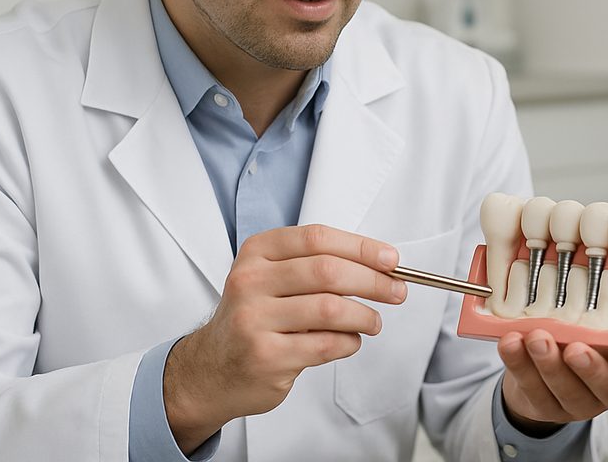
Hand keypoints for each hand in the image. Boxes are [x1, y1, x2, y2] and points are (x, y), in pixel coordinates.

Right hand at [163, 225, 405, 452]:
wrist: (210, 369)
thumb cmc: (255, 318)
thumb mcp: (273, 278)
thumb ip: (317, 265)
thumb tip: (381, 266)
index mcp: (257, 253)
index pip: (317, 238)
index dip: (361, 247)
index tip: (391, 259)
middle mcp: (251, 282)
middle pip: (328, 271)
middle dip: (373, 281)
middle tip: (397, 291)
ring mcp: (254, 320)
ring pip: (331, 308)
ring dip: (365, 315)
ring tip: (374, 321)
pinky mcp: (265, 356)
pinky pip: (325, 344)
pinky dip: (349, 342)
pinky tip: (350, 341)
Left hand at [498, 329, 607, 432]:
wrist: (545, 370)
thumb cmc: (583, 334)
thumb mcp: (601, 314)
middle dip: (591, 368)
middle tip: (576, 348)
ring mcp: (578, 401)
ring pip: (567, 390)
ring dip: (549, 364)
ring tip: (537, 338)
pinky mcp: (545, 405)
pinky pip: (531, 388)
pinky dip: (519, 364)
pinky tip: (511, 343)